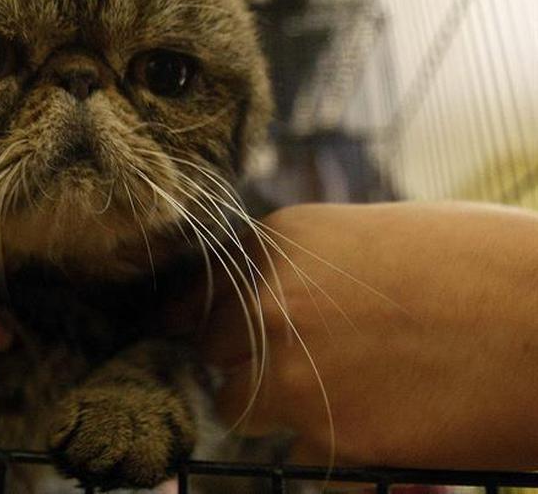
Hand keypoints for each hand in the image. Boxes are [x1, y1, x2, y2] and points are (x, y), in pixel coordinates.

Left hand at [168, 202, 537, 468]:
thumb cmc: (485, 265)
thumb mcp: (378, 234)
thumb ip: (308, 263)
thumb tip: (273, 290)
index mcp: (279, 242)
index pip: (201, 288)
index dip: (210, 314)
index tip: (210, 331)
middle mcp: (268, 304)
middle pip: (211, 348)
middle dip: (242, 359)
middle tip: (295, 365)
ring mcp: (291, 375)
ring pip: (239, 406)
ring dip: (272, 408)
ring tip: (340, 396)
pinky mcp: (331, 439)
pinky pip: (296, 452)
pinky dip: (325, 446)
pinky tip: (380, 422)